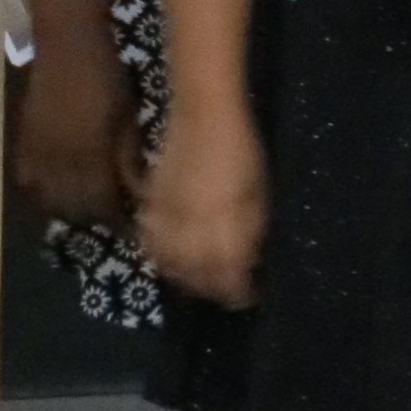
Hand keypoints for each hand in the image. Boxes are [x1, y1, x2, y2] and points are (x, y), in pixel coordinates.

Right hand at [15, 38, 139, 227]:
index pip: (104, 207)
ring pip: (48, 202)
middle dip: (95, 218)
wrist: (66, 47)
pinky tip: (57, 188)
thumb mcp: (129, 119)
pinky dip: (43, 193)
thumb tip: (136, 191)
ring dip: (68, 210)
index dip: (119, 220)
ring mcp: (36, 156)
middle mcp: (58, 166)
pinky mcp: (22, 144)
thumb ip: (129, 159)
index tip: (133, 224)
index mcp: (89, 159)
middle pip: (74, 211)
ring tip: (87, 205)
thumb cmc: (107, 78)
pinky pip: (28, 183)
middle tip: (113, 214)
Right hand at [138, 106, 267, 306]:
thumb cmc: (243, 152)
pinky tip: (169, 256)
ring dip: (184, 278)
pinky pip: (151, 240)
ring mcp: (168, 218)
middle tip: (225, 292)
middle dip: (211, 290)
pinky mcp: (151, 203)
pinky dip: (160, 254)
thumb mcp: (259, 195)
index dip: (238, 293)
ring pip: (169, 263)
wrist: (203, 114)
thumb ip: (251, 233)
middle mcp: (191, 231)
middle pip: (196, 277)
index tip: (249, 297)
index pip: (227, 278)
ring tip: (198, 280)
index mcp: (223, 230)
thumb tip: (248, 262)